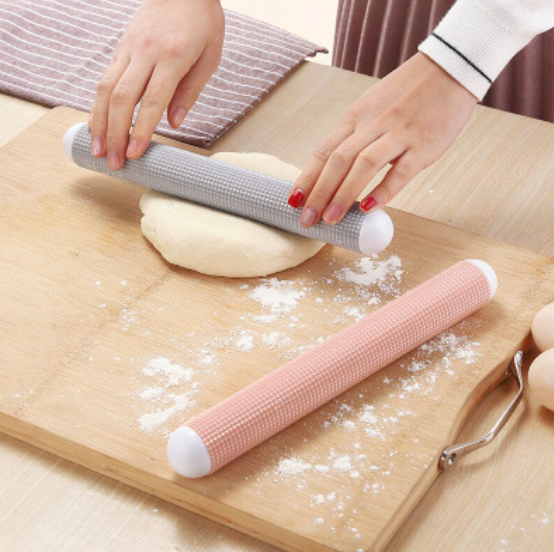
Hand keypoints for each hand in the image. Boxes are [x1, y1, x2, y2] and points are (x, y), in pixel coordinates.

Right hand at [89, 0, 223, 169]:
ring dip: (100, 123)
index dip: (141, 130)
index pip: (152, 100)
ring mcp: (129, 48)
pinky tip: (95, 125)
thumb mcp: (209, 57)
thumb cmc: (202, 22)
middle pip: (123, 98)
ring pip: (106, 88)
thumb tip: (173, 124)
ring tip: (98, 150)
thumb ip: (190, 91)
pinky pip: (104, 78)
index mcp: (173, 56)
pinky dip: (98, 104)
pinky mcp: (120, 48)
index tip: (135, 155)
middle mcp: (145, 52)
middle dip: (115, 134)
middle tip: (113, 163)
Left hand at [288, 53, 478, 226]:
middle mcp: (372, 125)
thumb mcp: (372, 109)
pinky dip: (384, 190)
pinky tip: (370, 208)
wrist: (449, 69)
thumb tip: (335, 173)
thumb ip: (355, 138)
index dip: (307, 178)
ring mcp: (398, 134)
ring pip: (364, 165)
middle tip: (307, 219)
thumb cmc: (407, 94)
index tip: (293, 201)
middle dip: (319, 193)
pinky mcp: (423, 145)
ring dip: (344, 194)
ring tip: (331, 219)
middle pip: (338, 161)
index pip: (323, 151)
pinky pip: (401, 171)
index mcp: (356, 118)